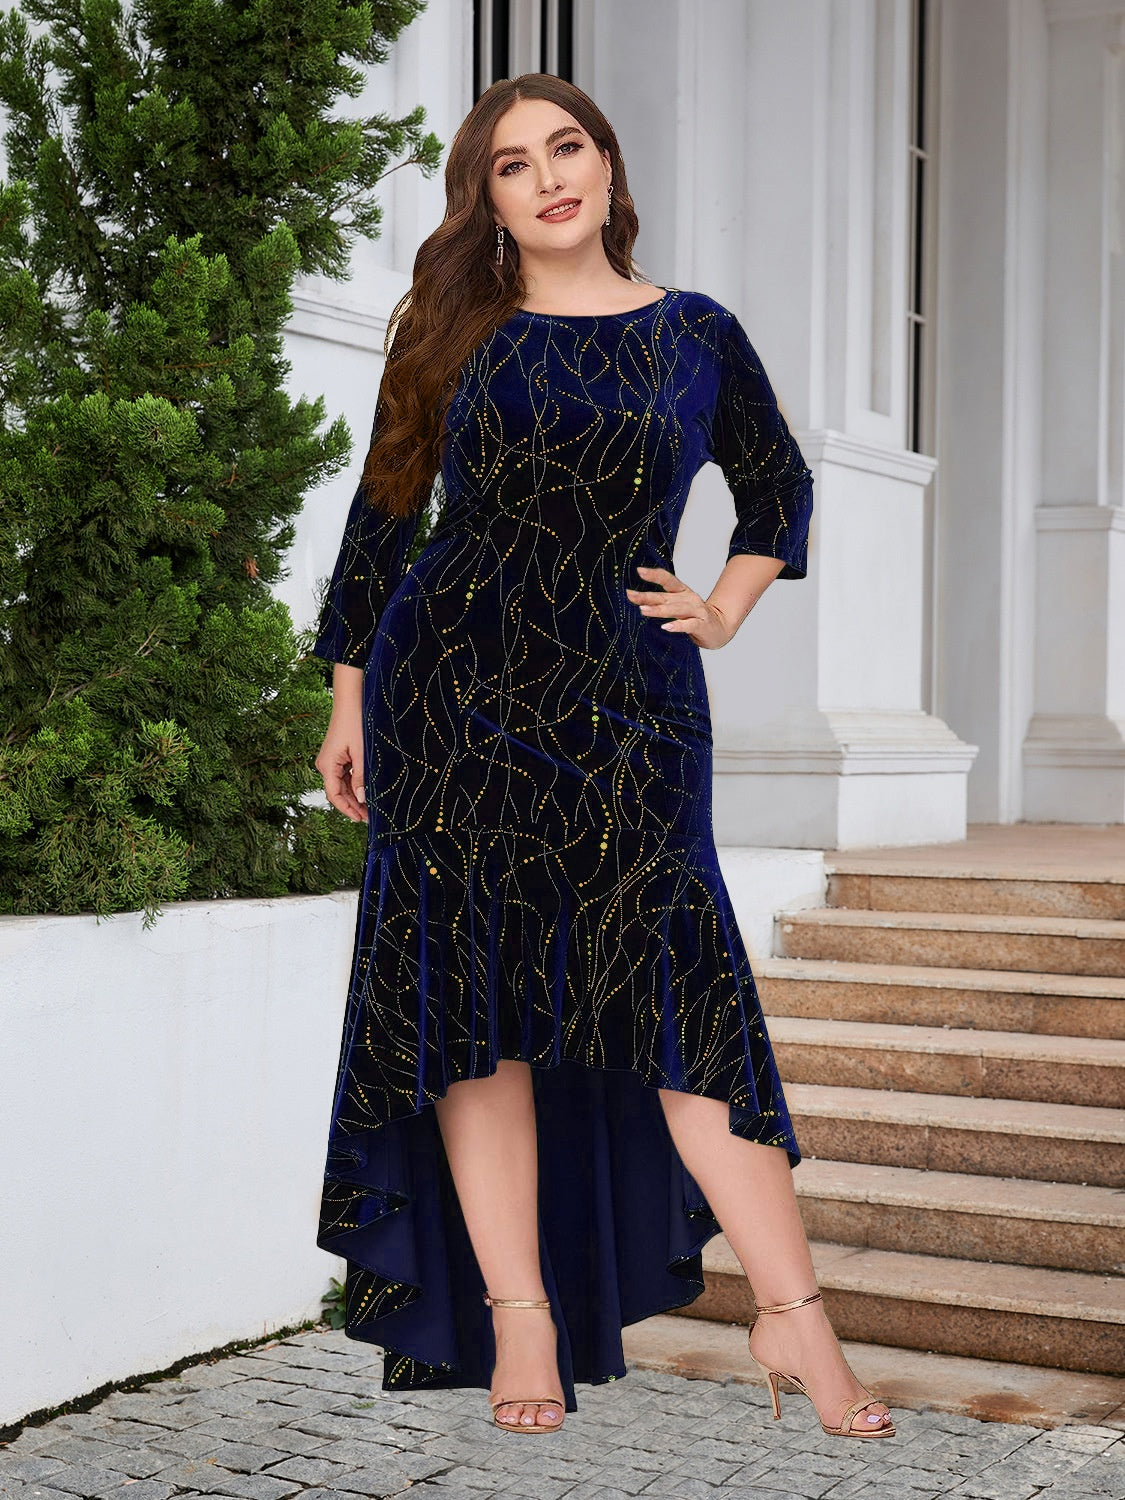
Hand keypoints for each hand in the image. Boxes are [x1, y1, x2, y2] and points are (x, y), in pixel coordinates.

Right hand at [316, 708, 367, 822]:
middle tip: (369, 818)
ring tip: (369, 808)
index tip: (360, 819)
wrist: (350, 702)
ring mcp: (330, 761)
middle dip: (353, 805)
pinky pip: (344, 776)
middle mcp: (324, 765)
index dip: (347, 809)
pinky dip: (354, 785)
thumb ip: (361, 777)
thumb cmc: (355, 724)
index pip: (334, 795)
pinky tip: (365, 792)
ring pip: (341, 785)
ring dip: (354, 796)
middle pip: (338, 792)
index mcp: (327, 765)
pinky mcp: (336, 757)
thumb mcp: (361, 753)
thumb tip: (363, 799)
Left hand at [625, 565, 734, 649]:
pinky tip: (665, 627)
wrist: (720, 627)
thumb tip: (638, 599)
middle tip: (631, 594)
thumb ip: (662, 601)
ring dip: (658, 610)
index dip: (654, 574)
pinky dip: (677, 626)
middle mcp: (689, 598)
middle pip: (666, 596)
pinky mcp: (702, 625)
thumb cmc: (694, 616)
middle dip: (647, 596)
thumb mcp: (678, 605)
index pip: (668, 579)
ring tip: (643, 610)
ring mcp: (696, 611)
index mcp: (682, 591)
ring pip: (675, 609)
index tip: (639, 571)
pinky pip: (688, 625)